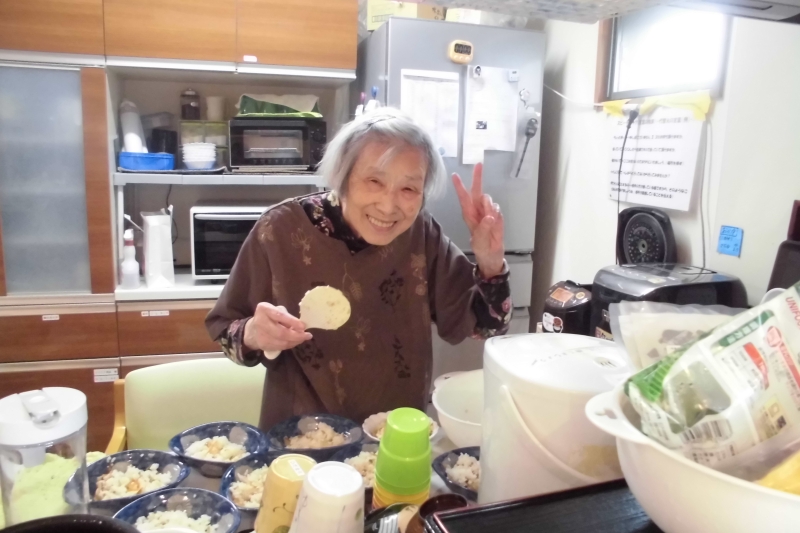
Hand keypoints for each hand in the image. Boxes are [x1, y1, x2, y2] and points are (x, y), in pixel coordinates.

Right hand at [243, 303, 311, 353]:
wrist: (252, 330)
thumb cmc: (268, 316)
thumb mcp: (275, 310)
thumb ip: (286, 315)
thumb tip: (300, 324)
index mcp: (264, 309)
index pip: (279, 315)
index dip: (292, 321)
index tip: (303, 326)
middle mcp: (260, 322)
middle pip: (281, 332)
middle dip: (296, 335)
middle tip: (308, 335)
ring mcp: (261, 336)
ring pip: (282, 342)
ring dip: (295, 341)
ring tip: (304, 338)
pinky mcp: (263, 346)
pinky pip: (280, 347)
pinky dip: (290, 345)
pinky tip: (296, 341)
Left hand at [453, 162, 504, 277]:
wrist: (492, 255)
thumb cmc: (482, 248)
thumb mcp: (480, 241)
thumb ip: (484, 228)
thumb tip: (489, 216)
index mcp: (468, 215)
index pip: (463, 198)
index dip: (459, 187)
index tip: (455, 175)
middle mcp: (476, 210)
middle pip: (477, 191)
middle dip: (477, 178)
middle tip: (479, 164)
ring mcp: (487, 211)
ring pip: (488, 199)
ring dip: (489, 206)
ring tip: (490, 220)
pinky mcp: (496, 215)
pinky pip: (497, 208)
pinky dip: (497, 214)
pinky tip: (496, 223)